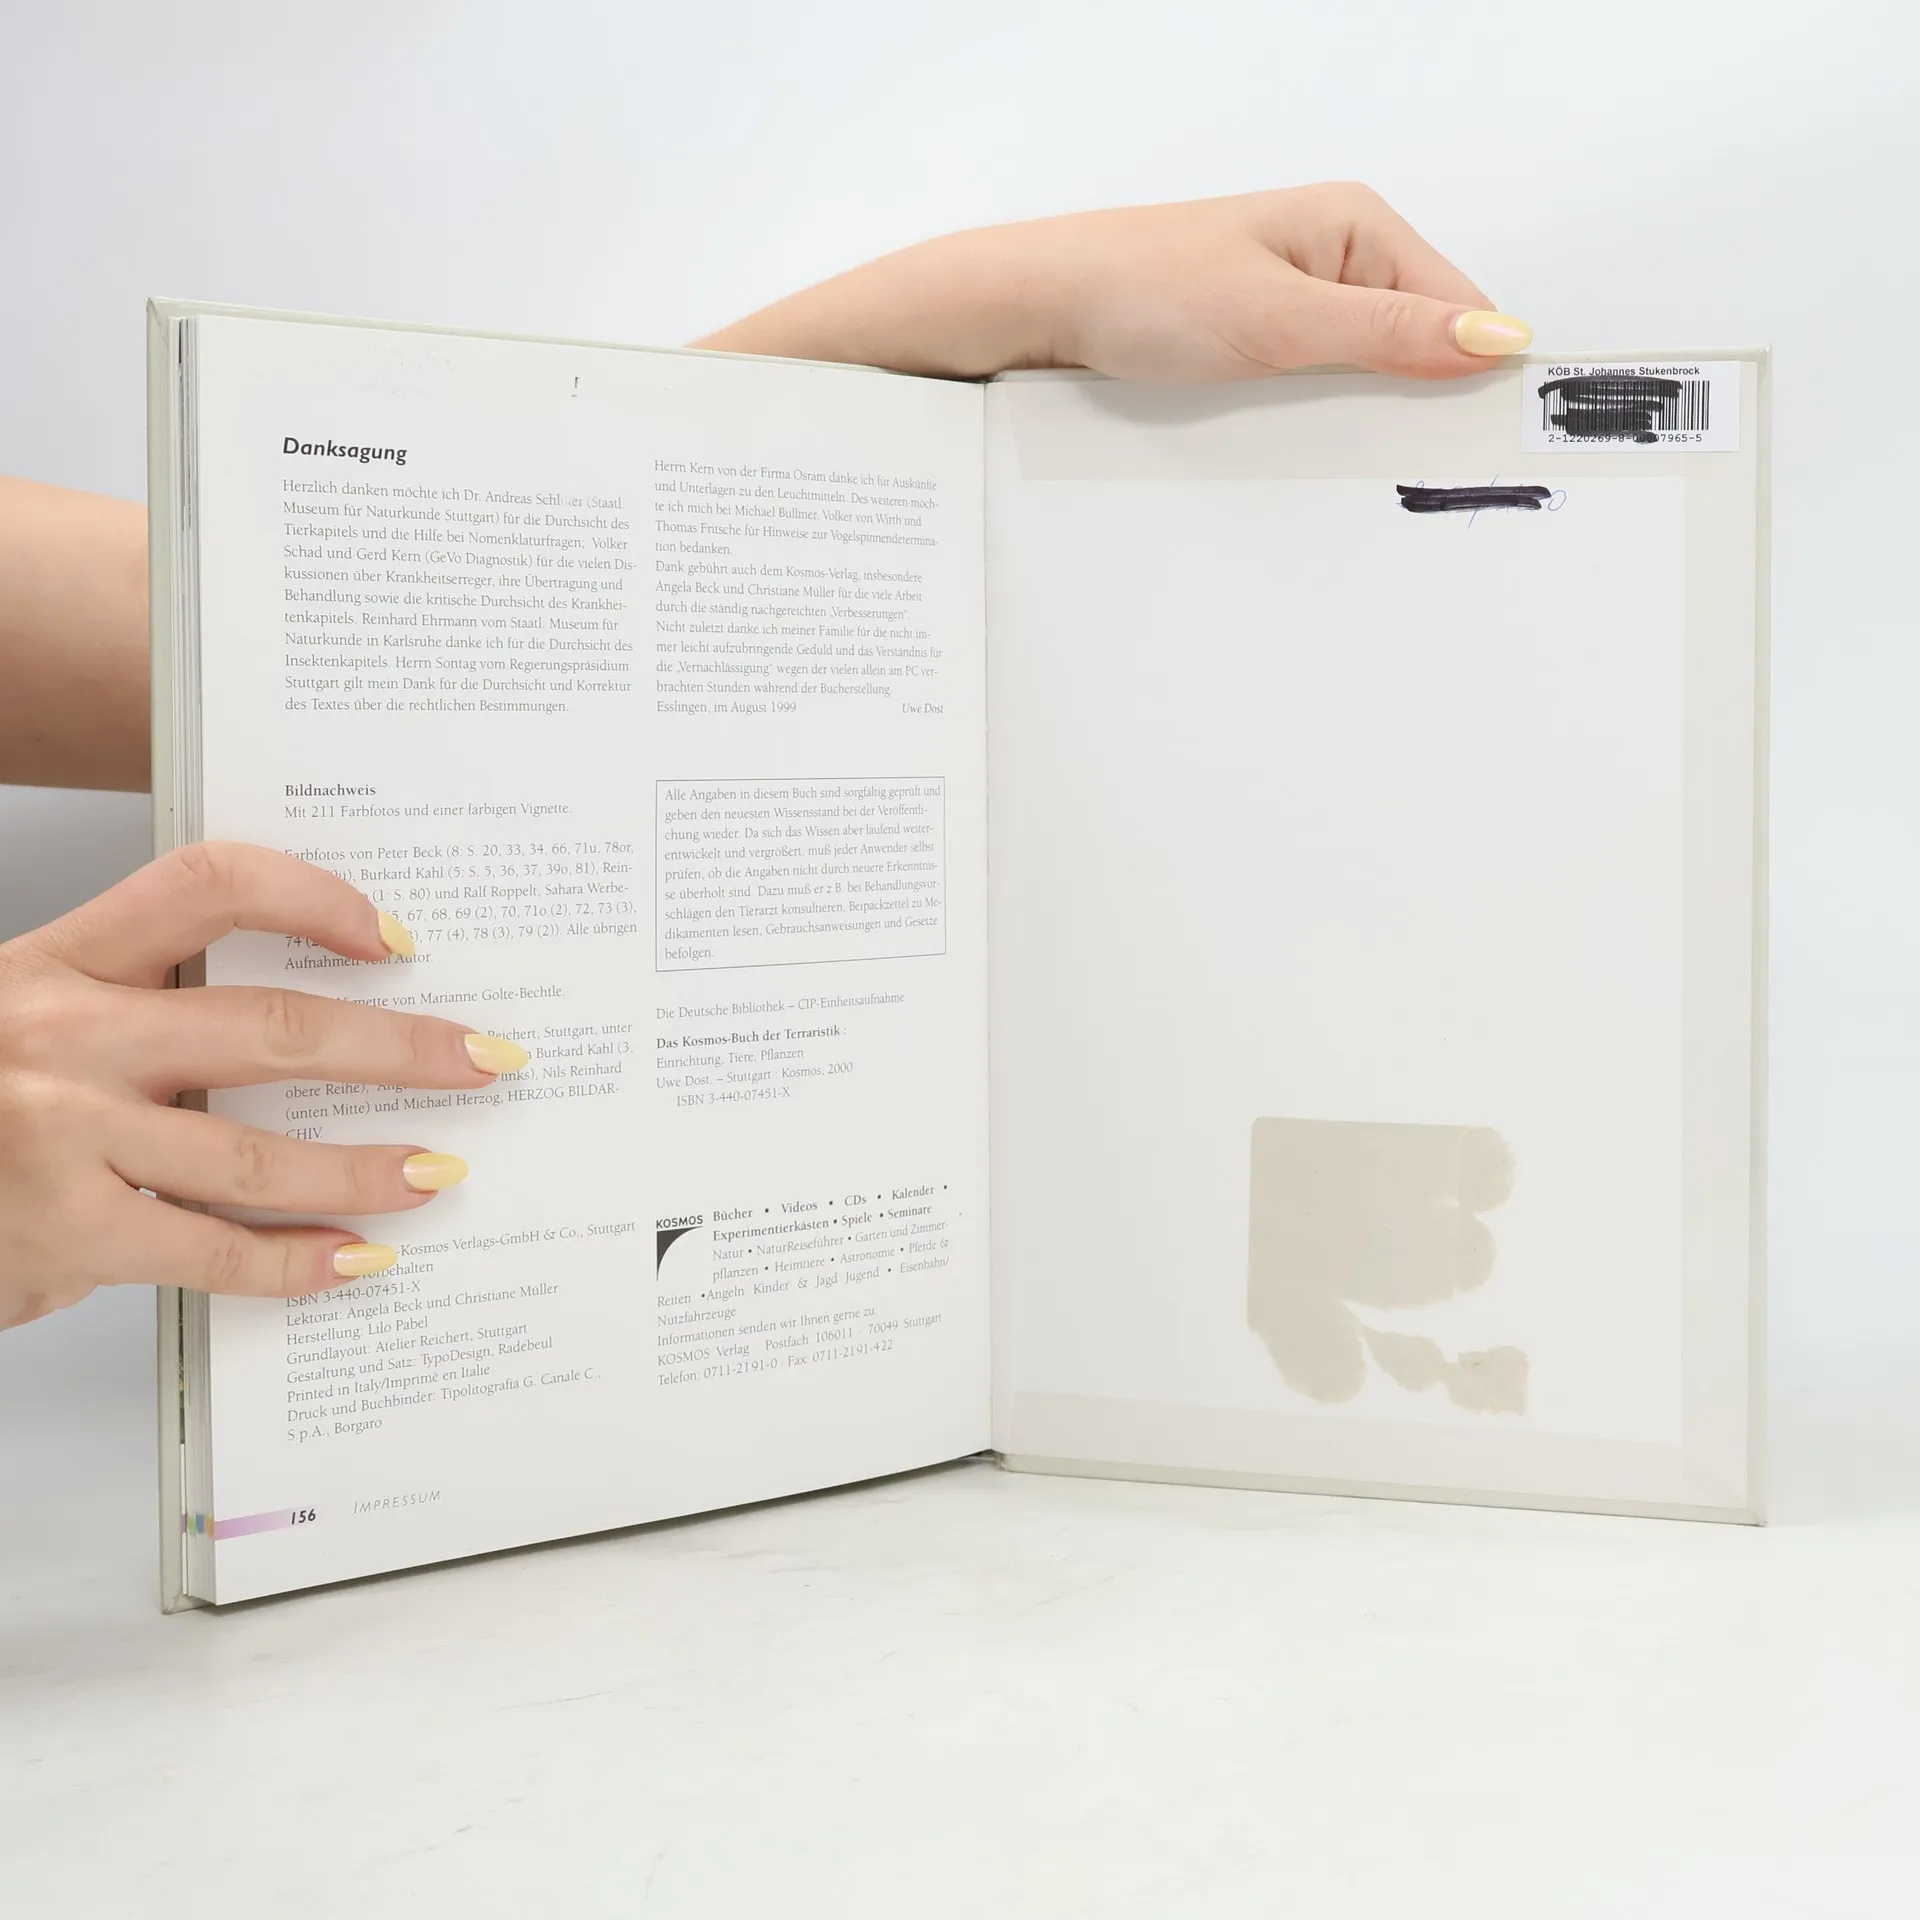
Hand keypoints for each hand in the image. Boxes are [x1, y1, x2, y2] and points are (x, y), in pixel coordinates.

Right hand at [0, 842, 530, 1331]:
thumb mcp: (37, 1018)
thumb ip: (145, 1011)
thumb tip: (312, 1033)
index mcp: (62, 958)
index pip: (205, 884)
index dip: (312, 898)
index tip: (397, 938)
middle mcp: (61, 1033)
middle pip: (267, 1027)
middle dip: (399, 1048)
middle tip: (484, 1060)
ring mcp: (59, 1135)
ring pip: (254, 1154)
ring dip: (366, 1168)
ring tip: (439, 1172)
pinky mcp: (62, 1232)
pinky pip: (211, 1252)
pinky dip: (296, 1260)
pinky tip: (356, 1255)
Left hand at [695, 181, 1528, 382]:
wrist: (1040, 309)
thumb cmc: (1141, 286)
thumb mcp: (1281, 320)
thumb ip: (1389, 335)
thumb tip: (1491, 340)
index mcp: (1355, 227)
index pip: (1459, 307)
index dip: (1476, 375)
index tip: (1486, 444)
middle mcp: (1330, 259)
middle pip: (1415, 348)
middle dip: (1412, 406)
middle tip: (1411, 471)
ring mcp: (1291, 304)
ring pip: (1360, 379)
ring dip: (1356, 421)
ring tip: (1340, 455)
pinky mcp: (1253, 344)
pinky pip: (1310, 392)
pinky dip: (1311, 424)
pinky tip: (1296, 446)